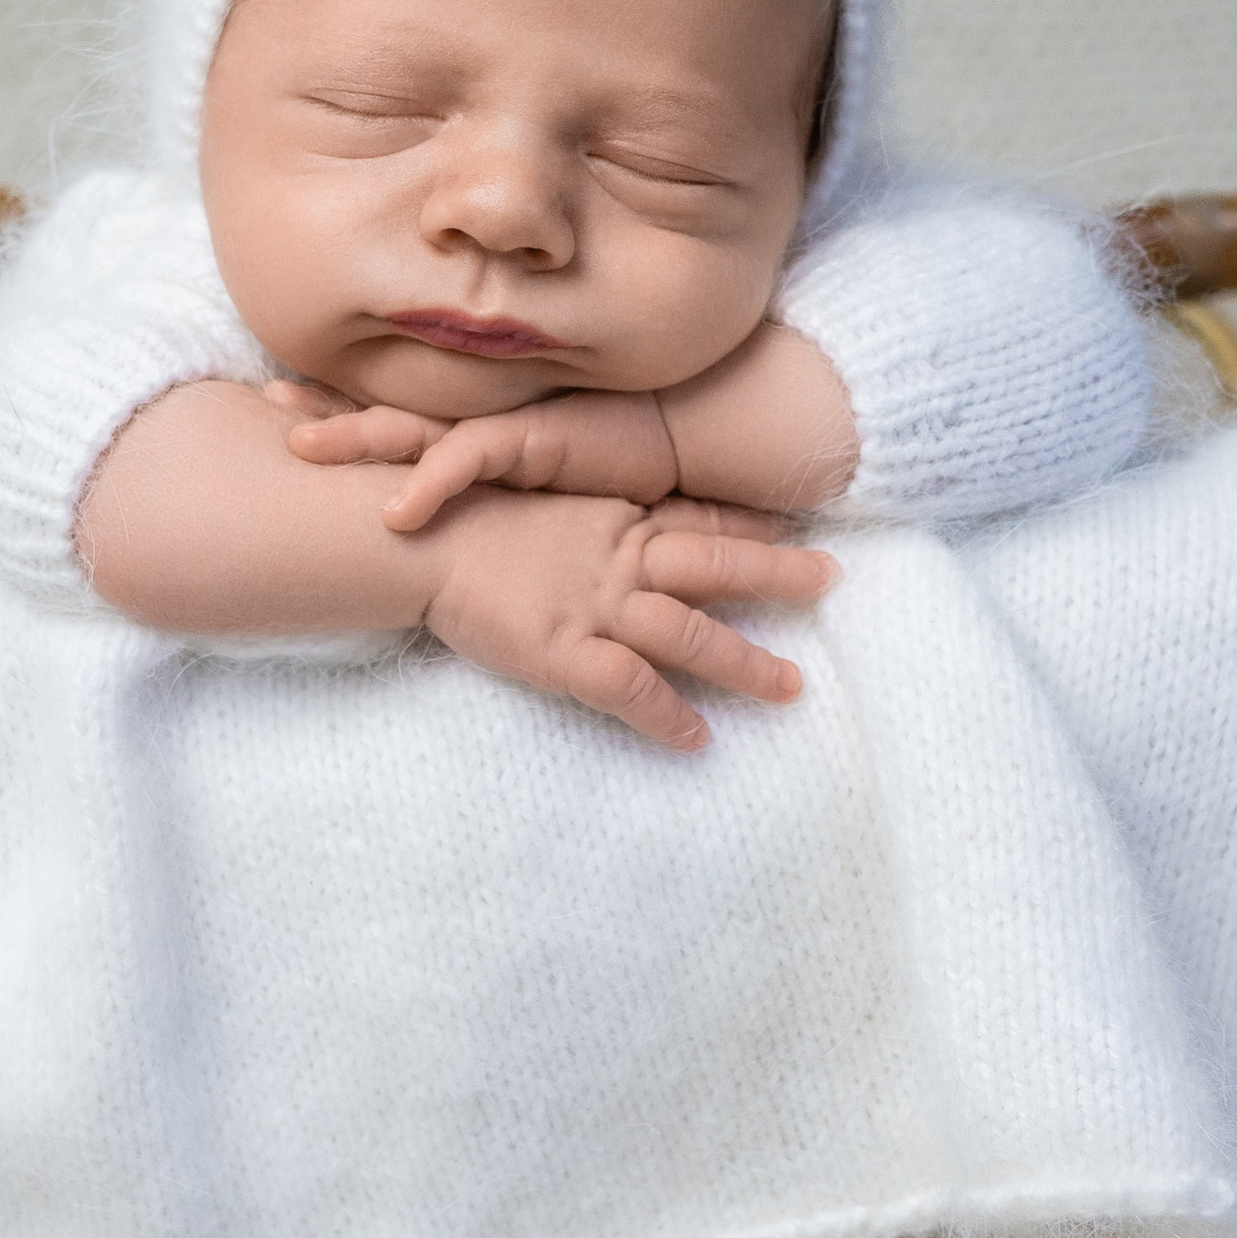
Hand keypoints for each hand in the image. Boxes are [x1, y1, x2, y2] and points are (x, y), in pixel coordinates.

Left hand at [278, 382, 681, 528]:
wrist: (685, 434)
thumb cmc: (616, 465)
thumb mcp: (536, 490)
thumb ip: (492, 501)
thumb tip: (442, 531)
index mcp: (471, 436)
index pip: (392, 425)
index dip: (337, 417)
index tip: (280, 415)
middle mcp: (475, 425)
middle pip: (383, 418)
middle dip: (324, 414)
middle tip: (263, 409)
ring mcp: (500, 428)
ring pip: (411, 431)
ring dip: (354, 438)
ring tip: (300, 450)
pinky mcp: (533, 442)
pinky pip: (470, 460)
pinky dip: (431, 484)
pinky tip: (394, 510)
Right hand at [420, 487, 834, 752]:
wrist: (406, 535)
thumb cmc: (456, 513)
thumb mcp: (531, 497)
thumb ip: (577, 516)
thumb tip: (606, 522)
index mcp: (611, 521)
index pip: (695, 522)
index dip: (748, 527)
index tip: (796, 530)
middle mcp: (616, 560)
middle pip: (716, 567)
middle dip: (778, 575)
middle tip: (830, 582)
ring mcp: (594, 606)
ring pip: (691, 634)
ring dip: (746, 662)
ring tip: (792, 688)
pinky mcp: (563, 651)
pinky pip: (631, 688)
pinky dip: (668, 715)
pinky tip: (697, 740)